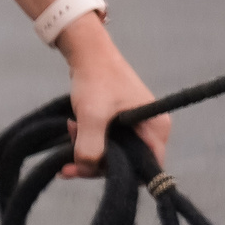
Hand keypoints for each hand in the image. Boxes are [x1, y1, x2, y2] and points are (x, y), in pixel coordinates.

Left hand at [59, 16, 164, 176]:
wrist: (86, 50)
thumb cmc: (96, 78)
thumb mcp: (92, 114)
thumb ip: (91, 144)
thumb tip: (85, 167)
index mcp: (156, 129)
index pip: (147, 168)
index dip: (120, 174)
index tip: (90, 170)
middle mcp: (150, 129)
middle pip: (127, 162)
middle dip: (96, 160)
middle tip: (69, 157)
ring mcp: (136, 125)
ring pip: (113, 151)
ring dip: (88, 148)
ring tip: (69, 131)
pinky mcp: (120, 121)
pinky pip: (106, 140)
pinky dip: (88, 139)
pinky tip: (70, 128)